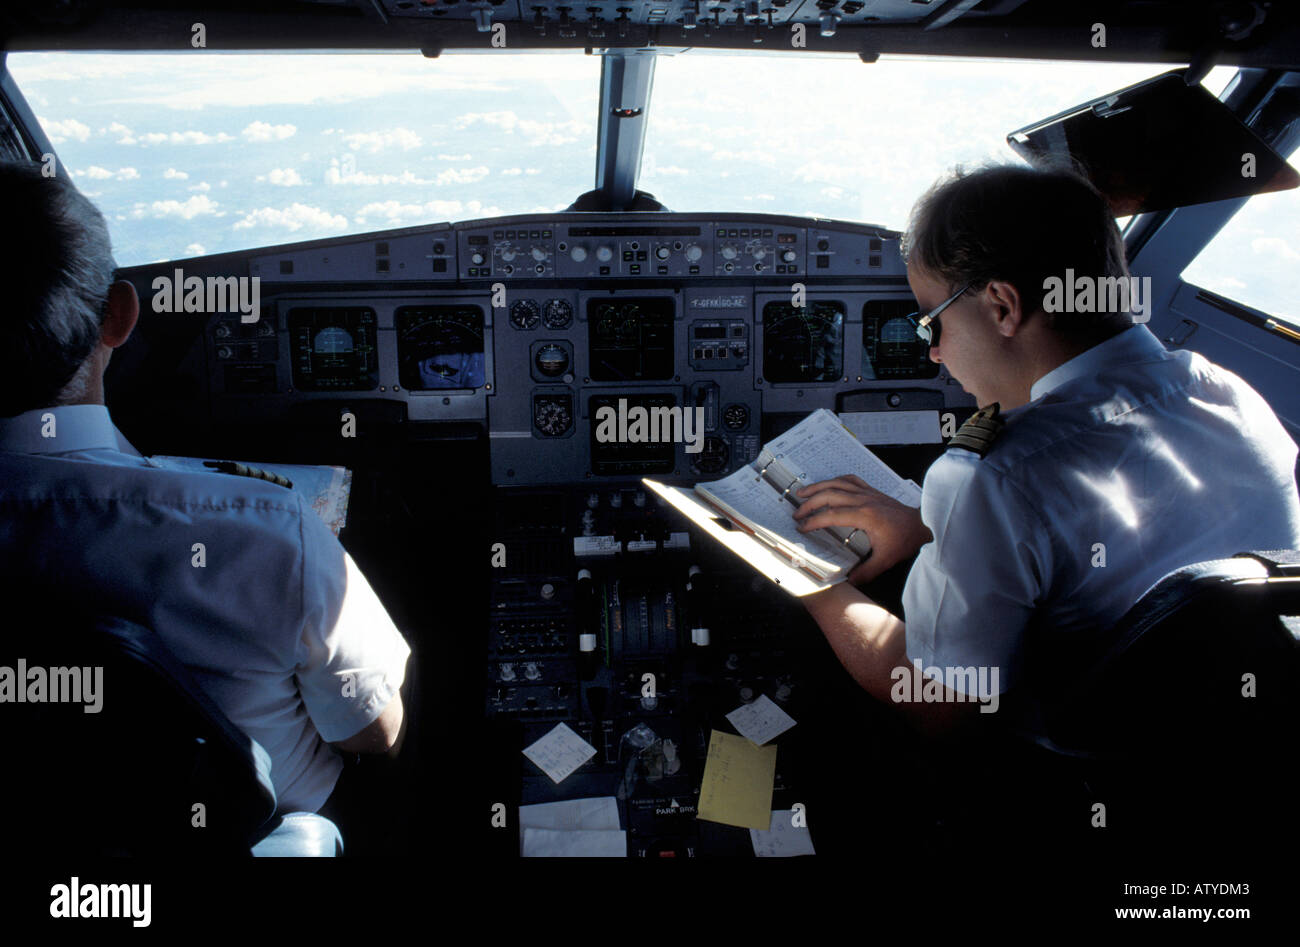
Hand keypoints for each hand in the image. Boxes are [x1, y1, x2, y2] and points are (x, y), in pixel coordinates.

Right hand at [792, 475, 931, 585]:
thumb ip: (867, 571)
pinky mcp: (871, 491)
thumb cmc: (905, 539)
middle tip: (797, 514)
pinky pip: (849, 480)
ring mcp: (867, 493)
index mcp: (865, 516)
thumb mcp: (886, 559)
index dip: (814, 521)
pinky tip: (827, 485)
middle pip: (829, 496)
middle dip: (810, 504)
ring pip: (836, 484)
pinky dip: (835, 480)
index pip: (832, 515)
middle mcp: (863, 500)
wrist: (922, 524)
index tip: (802, 528)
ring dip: (817, 487)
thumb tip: (850, 581)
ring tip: (802, 493)